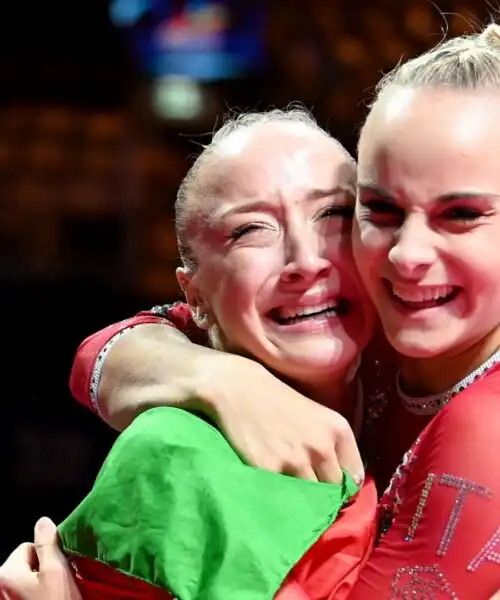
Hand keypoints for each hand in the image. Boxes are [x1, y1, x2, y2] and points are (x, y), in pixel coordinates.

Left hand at [0, 517, 80, 599]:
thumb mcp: (57, 572)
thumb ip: (47, 544)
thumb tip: (43, 521)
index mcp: (6, 572)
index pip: (29, 547)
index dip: (47, 556)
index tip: (58, 570)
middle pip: (25, 564)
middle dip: (41, 571)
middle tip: (56, 586)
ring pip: (25, 581)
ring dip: (39, 585)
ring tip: (53, 597)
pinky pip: (24, 594)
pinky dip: (35, 597)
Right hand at [205, 354, 363, 484]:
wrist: (237, 387)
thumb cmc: (276, 399)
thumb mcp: (315, 415)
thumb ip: (331, 444)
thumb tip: (343, 482)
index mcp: (338, 430)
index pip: (354, 476)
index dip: (343, 485)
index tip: (329, 488)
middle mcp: (322, 446)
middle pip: (333, 490)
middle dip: (322, 493)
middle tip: (307, 490)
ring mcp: (296, 460)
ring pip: (310, 498)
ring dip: (300, 498)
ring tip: (288, 491)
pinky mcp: (269, 470)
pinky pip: (282, 497)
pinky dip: (278, 497)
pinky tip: (271, 487)